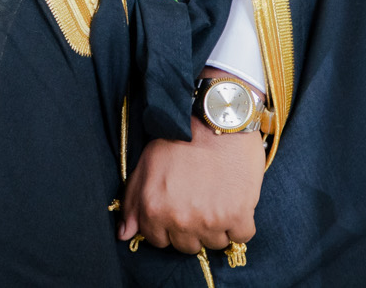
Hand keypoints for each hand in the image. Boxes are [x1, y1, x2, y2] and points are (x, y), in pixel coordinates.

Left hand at [118, 75, 263, 255]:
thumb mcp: (145, 166)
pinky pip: (241, 236)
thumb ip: (133, 204)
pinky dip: (241, 223)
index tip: (178, 210)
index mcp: (153, 209)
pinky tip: (235, 202)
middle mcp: (180, 220)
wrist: (214, 118)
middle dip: (192, 227)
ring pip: (215, 243)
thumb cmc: (177, 139)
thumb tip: (124, 235)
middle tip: (199, 202)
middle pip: (188, 246)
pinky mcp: (238, 215)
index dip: (168, 226)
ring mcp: (210, 220)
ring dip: (217, 226)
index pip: (159, 241)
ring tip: (217, 198)